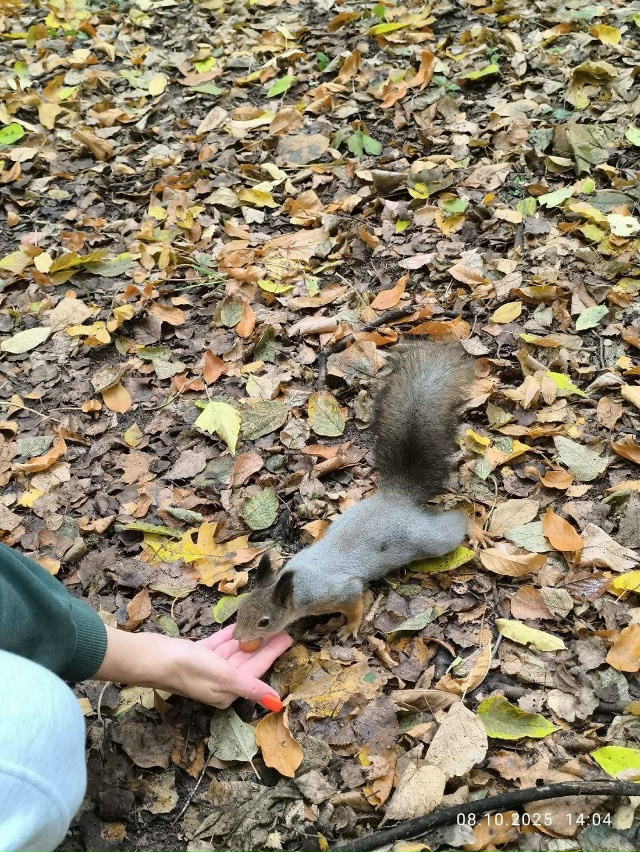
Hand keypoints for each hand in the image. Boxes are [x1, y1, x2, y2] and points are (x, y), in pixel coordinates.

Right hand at [94, 625, 291, 709]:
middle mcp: (219, 682)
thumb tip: (277, 704)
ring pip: (234, 651)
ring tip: (264, 622)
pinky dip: (229, 635)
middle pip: (247, 660)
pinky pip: (218, 644)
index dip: (273, 653)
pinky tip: (239, 625)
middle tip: (282, 626)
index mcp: (228, 691)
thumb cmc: (189, 668)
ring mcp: (207, 667)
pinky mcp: (196, 654)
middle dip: (264, 644)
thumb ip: (252, 687)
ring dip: (249, 638)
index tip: (288, 638)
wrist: (153, 658)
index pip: (257, 669)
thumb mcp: (224, 677)